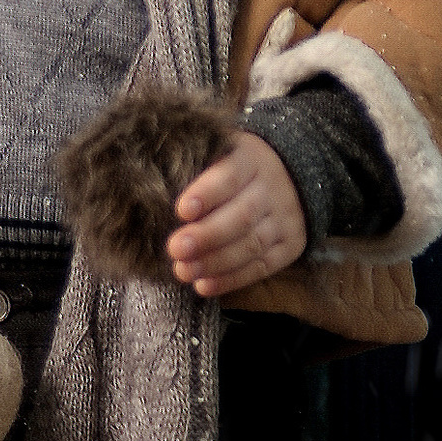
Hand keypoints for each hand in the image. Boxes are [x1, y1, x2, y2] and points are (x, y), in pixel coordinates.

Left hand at [163, 131, 307, 297]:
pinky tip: (204, 285)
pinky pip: (261, 267)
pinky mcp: (289, 246)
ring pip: (251, 244)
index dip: (205, 194)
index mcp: (250, 160)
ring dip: (214, 262)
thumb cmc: (234, 170)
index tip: (181, 210)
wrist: (291, 177)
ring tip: (183, 271)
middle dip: (206, 236)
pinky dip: (231, 279)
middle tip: (175, 249)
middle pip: (241, 216)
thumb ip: (195, 170)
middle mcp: (271, 189)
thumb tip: (150, 191)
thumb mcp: (221, 154)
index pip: (229, 176)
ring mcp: (284, 219)